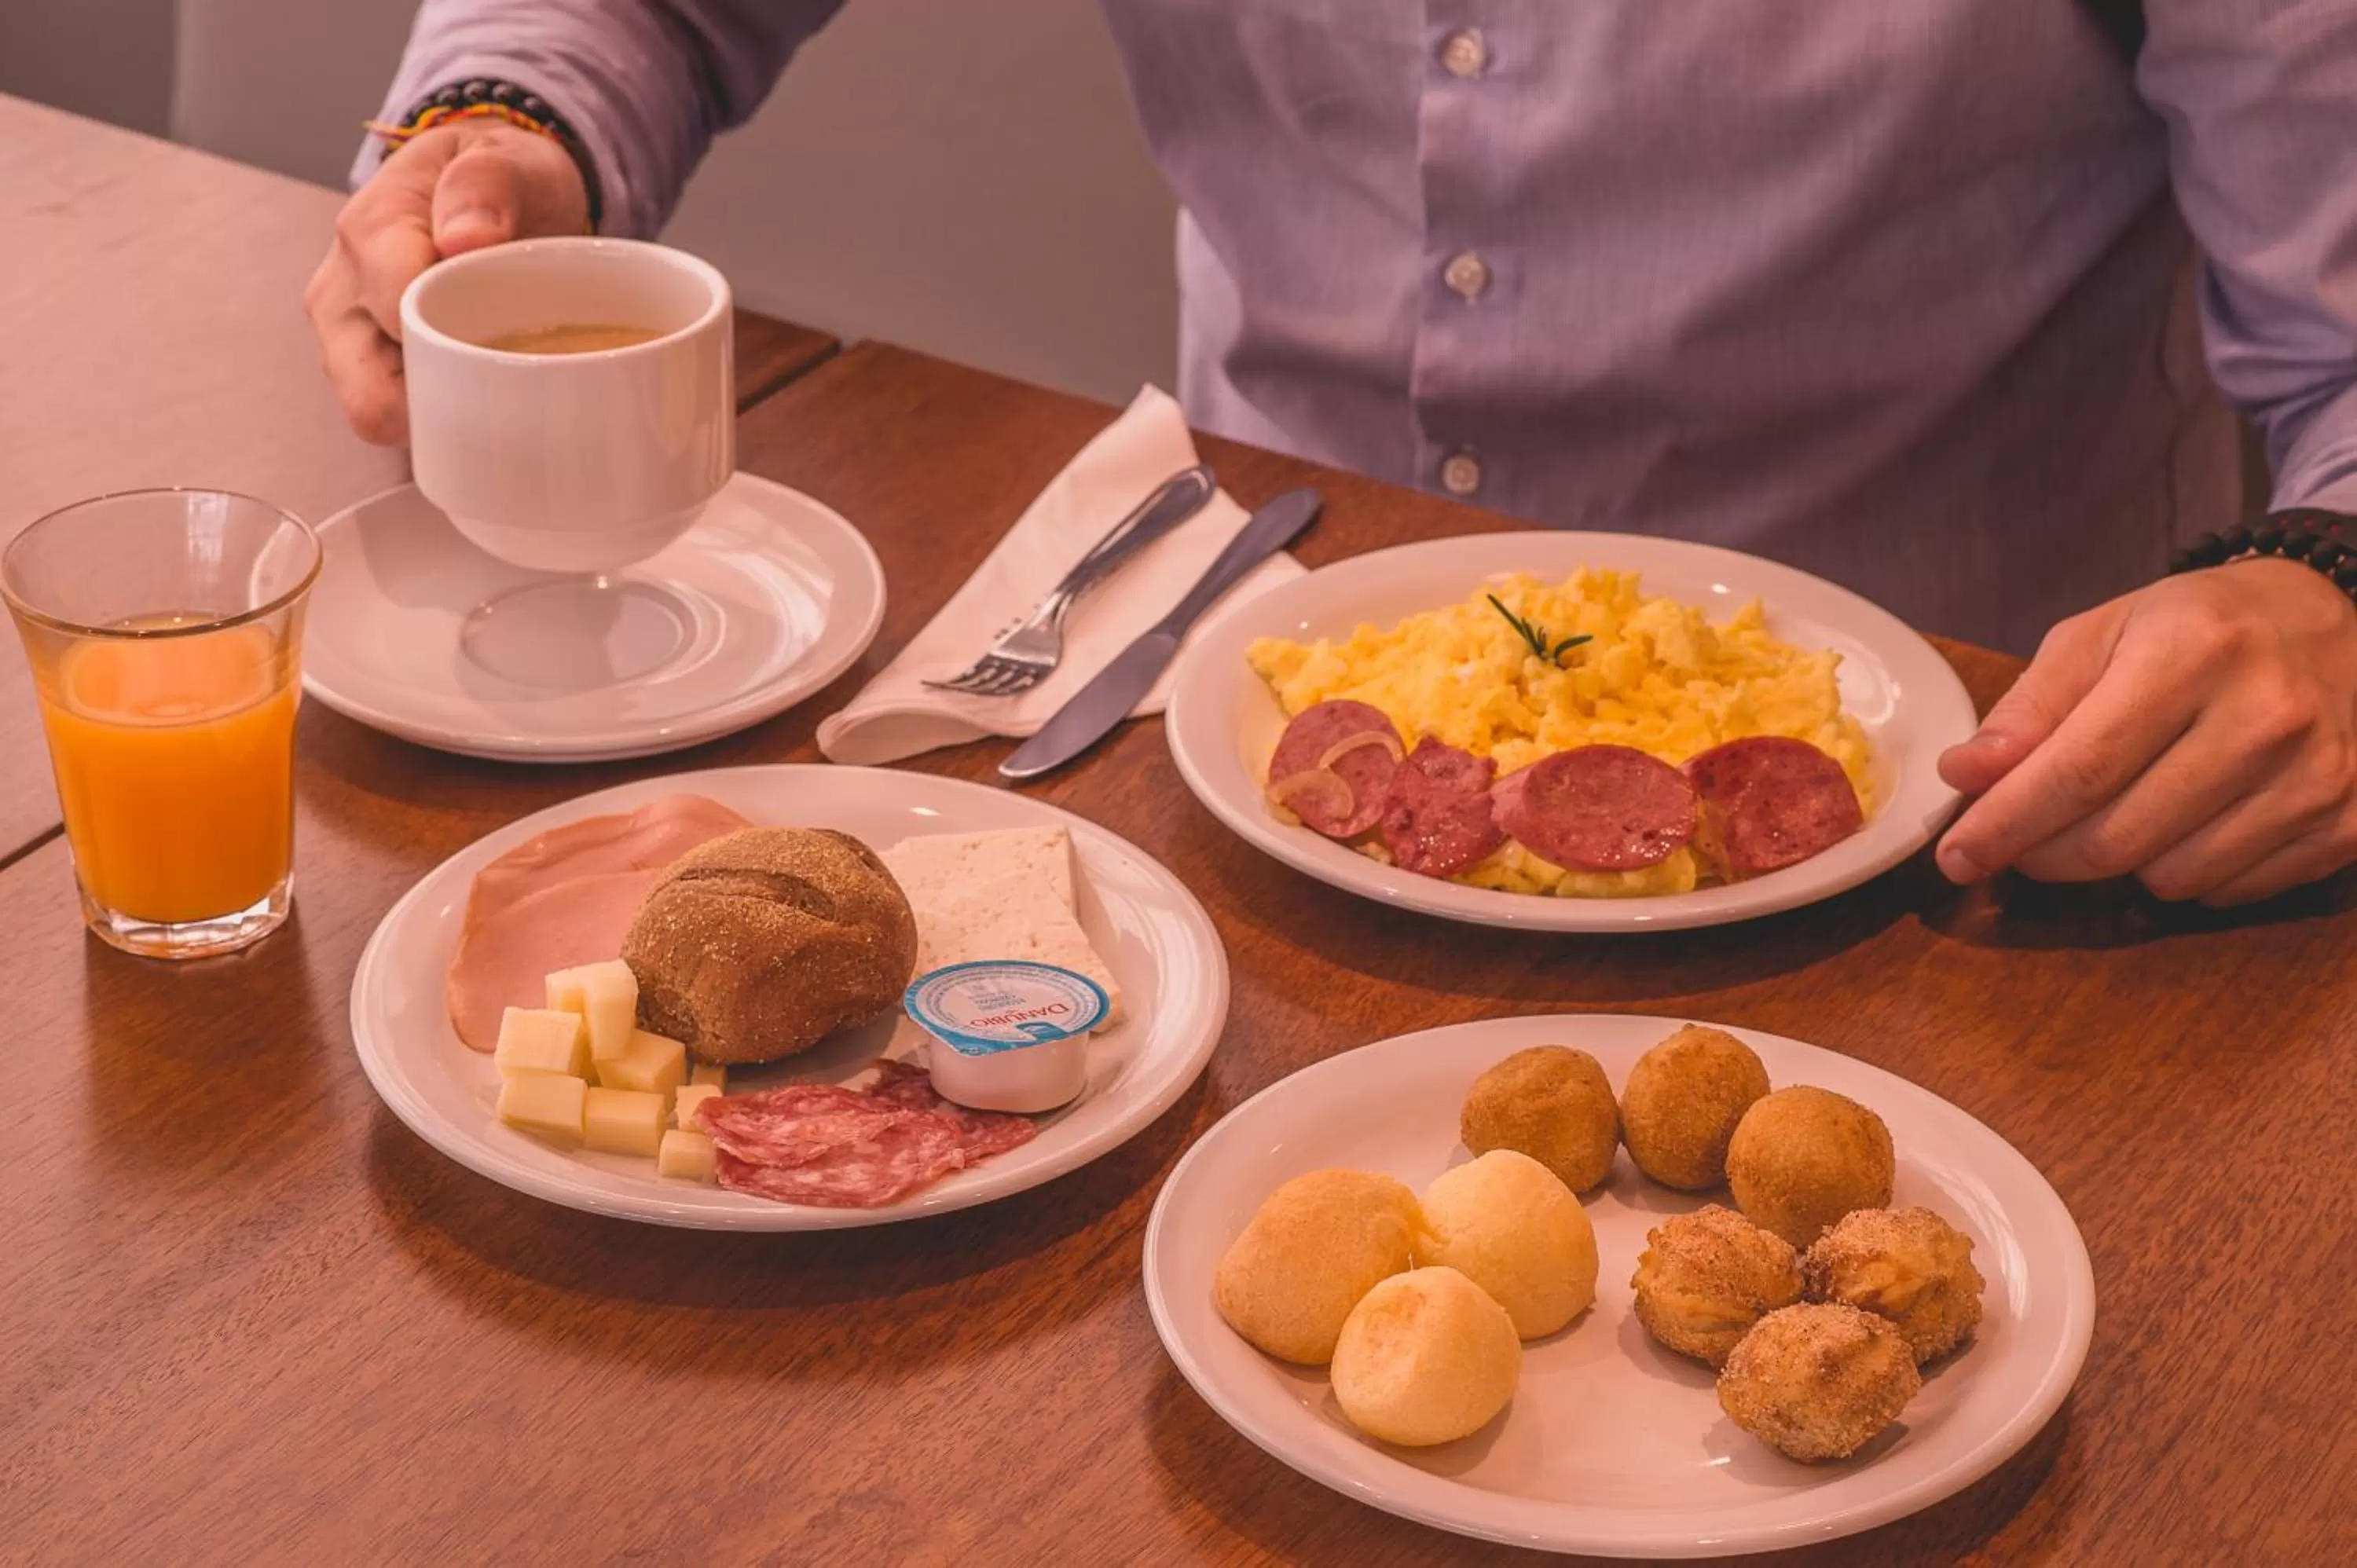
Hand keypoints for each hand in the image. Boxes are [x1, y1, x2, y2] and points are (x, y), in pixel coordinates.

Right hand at [302, 121, 589, 444]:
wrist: (491, 190)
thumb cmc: (500, 179)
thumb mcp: (510, 158)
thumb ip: (487, 183)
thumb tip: (467, 237)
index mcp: (371, 231)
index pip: (394, 312)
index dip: (455, 340)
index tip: (513, 338)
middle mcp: (342, 291)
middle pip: (370, 390)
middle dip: (443, 400)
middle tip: (513, 378)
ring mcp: (347, 337)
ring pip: (377, 414)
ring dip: (441, 414)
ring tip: (499, 381)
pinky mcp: (367, 370)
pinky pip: (399, 420)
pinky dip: (442, 418)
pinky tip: (484, 397)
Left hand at [1936, 556, 2356, 905]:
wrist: (2339, 622)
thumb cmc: (2204, 627)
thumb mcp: (2107, 633)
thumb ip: (2032, 706)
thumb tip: (1967, 775)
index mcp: (2193, 654)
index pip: (2078, 772)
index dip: (2005, 825)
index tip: (1956, 856)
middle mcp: (2264, 718)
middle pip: (2117, 838)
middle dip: (2044, 854)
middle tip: (2018, 841)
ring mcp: (2317, 778)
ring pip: (2169, 877)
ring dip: (2117, 864)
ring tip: (2116, 811)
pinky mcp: (2346, 824)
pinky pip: (2229, 890)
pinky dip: (2184, 871)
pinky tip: (2185, 821)